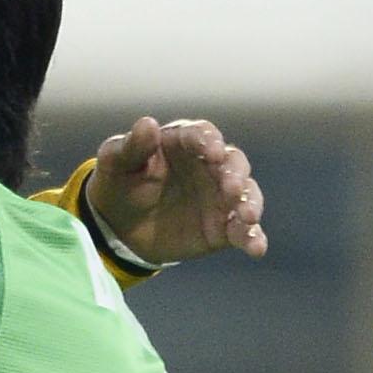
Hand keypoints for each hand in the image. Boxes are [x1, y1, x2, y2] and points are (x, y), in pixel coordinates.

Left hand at [88, 116, 266, 264]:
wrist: (118, 228)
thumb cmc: (118, 184)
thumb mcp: (116, 162)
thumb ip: (132, 146)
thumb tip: (148, 124)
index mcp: (184, 142)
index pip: (202, 135)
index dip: (209, 141)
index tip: (212, 152)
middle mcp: (209, 165)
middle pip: (232, 162)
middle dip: (235, 173)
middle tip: (231, 187)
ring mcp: (219, 196)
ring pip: (245, 195)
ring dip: (250, 204)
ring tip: (247, 217)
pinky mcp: (222, 227)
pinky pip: (243, 231)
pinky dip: (252, 238)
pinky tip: (256, 248)